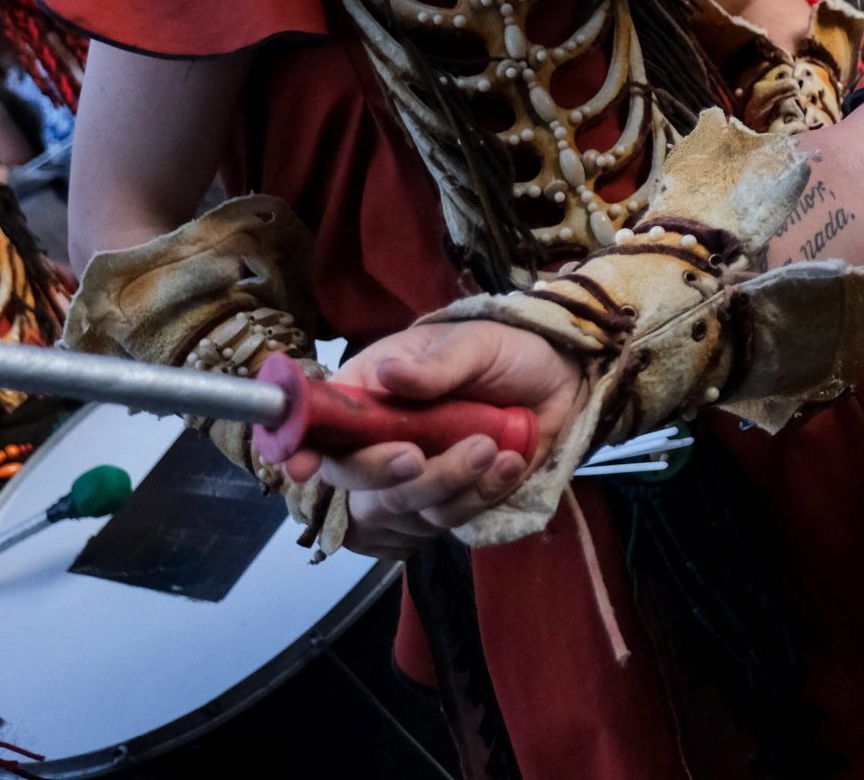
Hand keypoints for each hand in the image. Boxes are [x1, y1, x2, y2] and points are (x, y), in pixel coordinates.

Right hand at [285, 320, 585, 552]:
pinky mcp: (453, 501)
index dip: (303, 452)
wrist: (561, 379)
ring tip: (493, 449)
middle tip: (420, 456)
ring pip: (406, 512)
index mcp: (370, 394)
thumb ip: (435, 366)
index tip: (302, 469)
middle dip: (389, 478)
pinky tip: (509, 463)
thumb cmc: (506, 351)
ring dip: (448, 485)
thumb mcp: (475, 344)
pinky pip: (452, 520)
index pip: (320, 431)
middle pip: (357, 486)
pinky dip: (480, 497)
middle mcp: (382, 442)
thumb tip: (390, 376)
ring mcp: (417, 478)